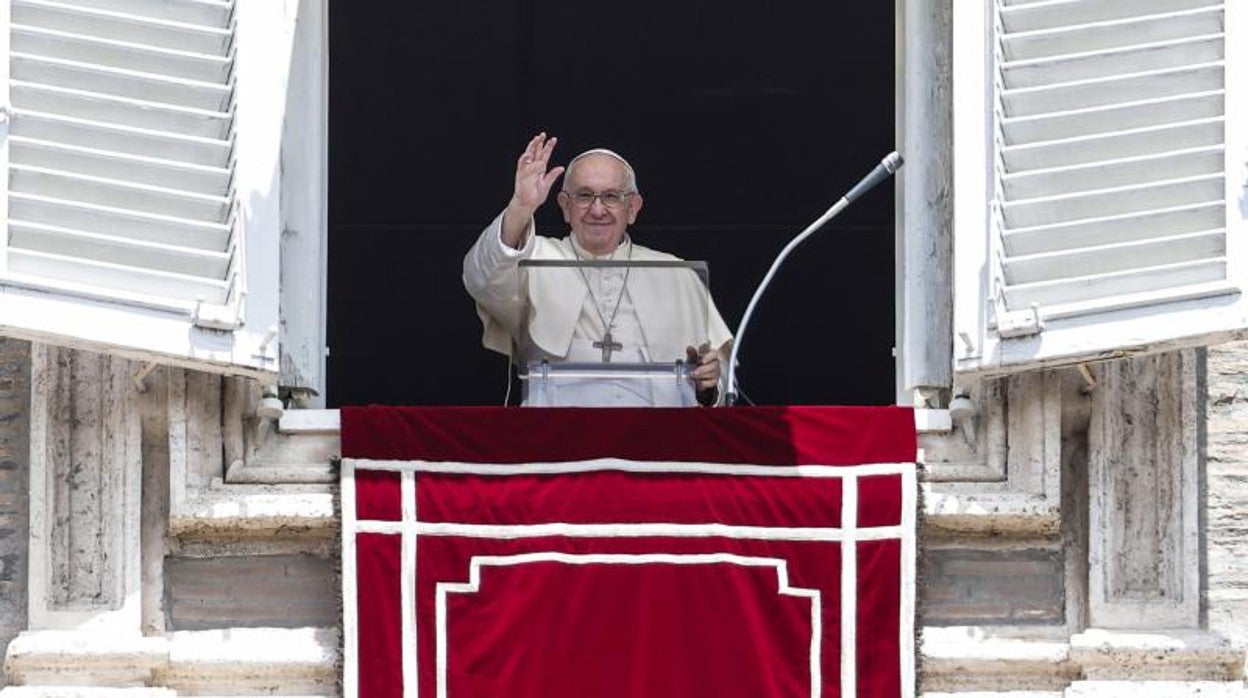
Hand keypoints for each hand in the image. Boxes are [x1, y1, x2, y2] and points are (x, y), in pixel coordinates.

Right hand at [501, 133, 564, 247]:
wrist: (527, 204)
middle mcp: (531, 167)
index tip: (553, 139)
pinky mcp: (521, 176)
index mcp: (539, 169)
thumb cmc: (535, 195)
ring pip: (528, 156)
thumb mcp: (547, 184)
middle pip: (535, 152)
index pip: (544, 155)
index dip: (548, 147)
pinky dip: (526, 161)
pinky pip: (523, 167)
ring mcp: (525, 170)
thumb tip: (561, 168)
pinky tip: (530, 156)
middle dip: (538, 143)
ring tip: (536, 140)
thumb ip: (553, 175)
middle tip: (543, 135)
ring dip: (531, 148)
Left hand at [686, 343, 720, 405]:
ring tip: (692, 376)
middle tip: (694, 372)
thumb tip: (689, 348)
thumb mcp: (692, 358)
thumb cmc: (695, 364)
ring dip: (701, 376)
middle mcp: (715, 363)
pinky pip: (710, 382)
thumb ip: (691, 353)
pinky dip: (702, 383)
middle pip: (713, 365)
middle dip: (702, 369)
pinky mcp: (714, 381)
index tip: (701, 361)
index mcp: (711, 355)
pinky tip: (696, 382)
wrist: (696, 376)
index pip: (713, 354)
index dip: (708, 357)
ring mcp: (716, 372)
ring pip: (712, 374)